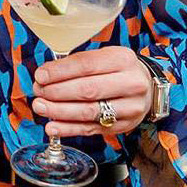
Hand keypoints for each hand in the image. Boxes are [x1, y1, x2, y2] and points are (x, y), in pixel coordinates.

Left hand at [31, 47, 152, 136]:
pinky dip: (69, 129)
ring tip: (40, 107)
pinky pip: (92, 129)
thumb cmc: (118, 69)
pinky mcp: (124, 126)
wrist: (148, 88)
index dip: (60, 71)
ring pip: (89, 111)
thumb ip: (78, 64)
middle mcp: (130, 83)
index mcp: (122, 59)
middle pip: (87, 90)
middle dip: (57, 92)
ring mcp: (130, 107)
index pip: (86, 65)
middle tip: (38, 91)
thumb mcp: (105, 56)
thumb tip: (46, 75)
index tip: (40, 75)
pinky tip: (53, 127)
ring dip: (59, 111)